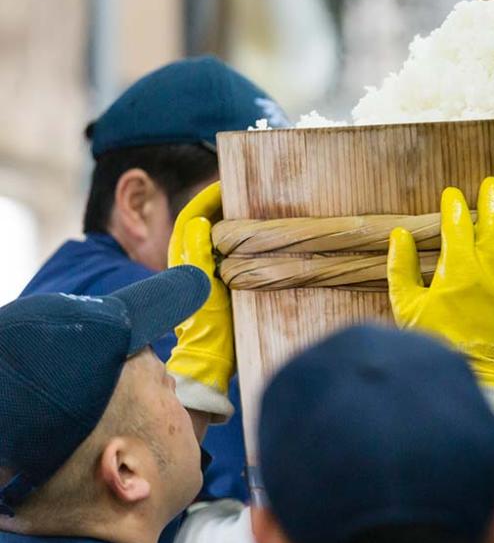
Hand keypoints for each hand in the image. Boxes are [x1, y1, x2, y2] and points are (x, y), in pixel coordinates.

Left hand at [166, 182, 234, 420]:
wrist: (214, 359)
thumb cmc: (207, 325)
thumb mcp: (203, 288)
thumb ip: (198, 256)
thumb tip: (200, 222)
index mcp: (184, 258)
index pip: (192, 217)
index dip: (207, 198)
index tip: (226, 182)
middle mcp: (194, 261)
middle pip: (206, 221)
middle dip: (222, 203)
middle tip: (247, 188)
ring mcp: (208, 272)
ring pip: (219, 235)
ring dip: (234, 218)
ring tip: (256, 204)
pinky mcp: (222, 282)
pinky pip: (231, 250)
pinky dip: (242, 237)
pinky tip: (260, 234)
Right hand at [387, 177, 493, 391]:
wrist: (468, 370)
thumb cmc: (434, 339)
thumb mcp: (406, 304)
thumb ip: (401, 267)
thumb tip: (400, 235)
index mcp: (458, 265)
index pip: (456, 223)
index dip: (453, 205)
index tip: (451, 194)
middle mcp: (487, 266)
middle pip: (490, 222)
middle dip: (489, 199)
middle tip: (490, 183)